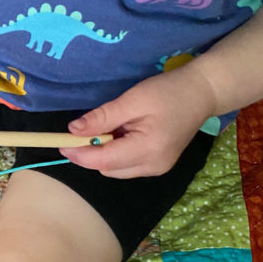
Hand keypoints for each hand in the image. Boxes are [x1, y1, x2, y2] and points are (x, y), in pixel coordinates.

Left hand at [60, 67, 216, 177]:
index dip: (78, 153)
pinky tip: (124, 134)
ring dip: (104, 153)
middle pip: (107, 168)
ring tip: (114, 127)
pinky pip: (126, 166)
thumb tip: (73, 130)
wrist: (202, 93)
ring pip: (114, 169)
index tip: (60, 142)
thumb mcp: (133, 99)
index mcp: (148, 150)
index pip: (103, 161)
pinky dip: (116, 153)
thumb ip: (103, 117)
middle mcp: (152, 166)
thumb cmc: (168, 92)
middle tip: (89, 127)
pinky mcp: (157, 166)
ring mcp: (157, 169)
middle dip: (91, 152)